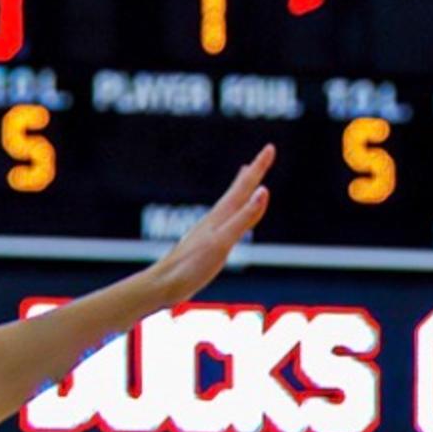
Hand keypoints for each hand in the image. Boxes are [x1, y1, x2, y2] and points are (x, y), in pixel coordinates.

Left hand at [141, 148, 273, 303]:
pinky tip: (227, 215)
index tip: (270, 147)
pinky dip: (231, 210)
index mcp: (221, 217)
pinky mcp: (204, 243)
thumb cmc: (190, 266)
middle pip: (238, 190)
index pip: (245, 186)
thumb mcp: (223, 242)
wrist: (162, 284)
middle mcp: (215, 219)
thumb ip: (244, 218)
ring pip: (230, 202)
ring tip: (245, 175)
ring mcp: (208, 230)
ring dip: (241, 188)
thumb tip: (264, 190)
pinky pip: (224, 219)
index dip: (259, 167)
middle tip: (264, 156)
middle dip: (253, 173)